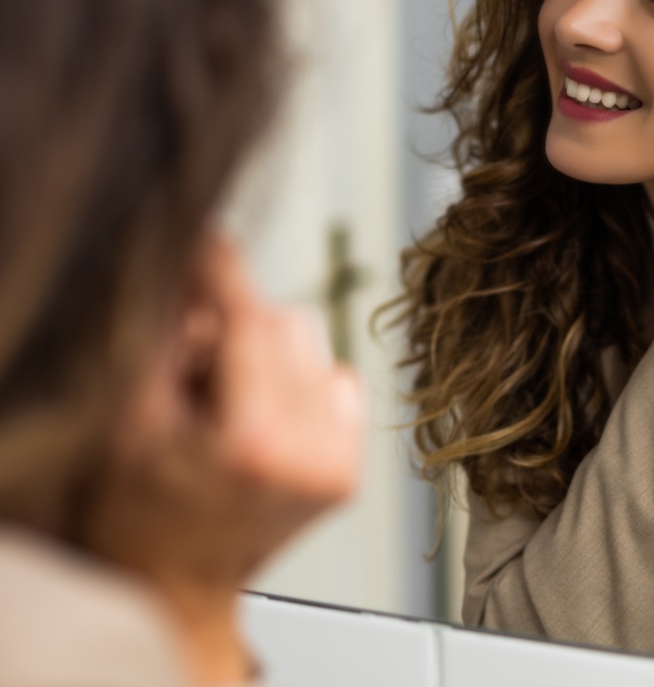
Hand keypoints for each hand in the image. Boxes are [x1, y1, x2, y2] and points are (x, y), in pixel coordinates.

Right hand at [83, 234, 364, 682]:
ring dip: (268, 351)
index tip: (212, 240)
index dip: (226, 274)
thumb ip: (165, 342)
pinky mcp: (350, 469)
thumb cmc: (143, 514)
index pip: (250, 322)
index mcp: (254, 443)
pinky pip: (337, 379)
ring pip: (313, 346)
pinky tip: (263, 416)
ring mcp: (338, 463)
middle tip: (198, 363)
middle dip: (238, 325)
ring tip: (228, 399)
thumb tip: (196, 271)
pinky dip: (300, 381)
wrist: (177, 585)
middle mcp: (311, 452)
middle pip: (287, 325)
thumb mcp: (131, 422)